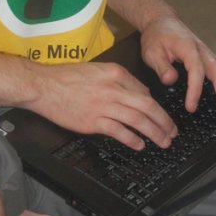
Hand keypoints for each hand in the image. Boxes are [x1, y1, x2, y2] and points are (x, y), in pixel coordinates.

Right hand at [28, 60, 177, 150]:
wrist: (43, 86)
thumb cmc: (65, 78)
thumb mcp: (96, 70)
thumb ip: (116, 81)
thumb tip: (134, 95)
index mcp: (116, 73)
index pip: (144, 91)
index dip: (156, 107)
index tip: (161, 116)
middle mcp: (113, 89)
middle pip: (148, 106)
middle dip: (164, 122)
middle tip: (172, 132)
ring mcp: (104, 105)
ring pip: (138, 120)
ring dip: (154, 133)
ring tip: (162, 142)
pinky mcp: (94, 121)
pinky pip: (120, 132)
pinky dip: (133, 140)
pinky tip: (139, 145)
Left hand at [140, 16, 215, 119]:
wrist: (163, 21)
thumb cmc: (157, 35)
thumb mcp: (151, 51)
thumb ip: (161, 66)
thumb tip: (169, 80)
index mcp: (189, 48)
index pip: (196, 71)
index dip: (195, 90)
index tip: (191, 107)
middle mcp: (204, 52)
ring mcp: (210, 55)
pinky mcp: (211, 59)